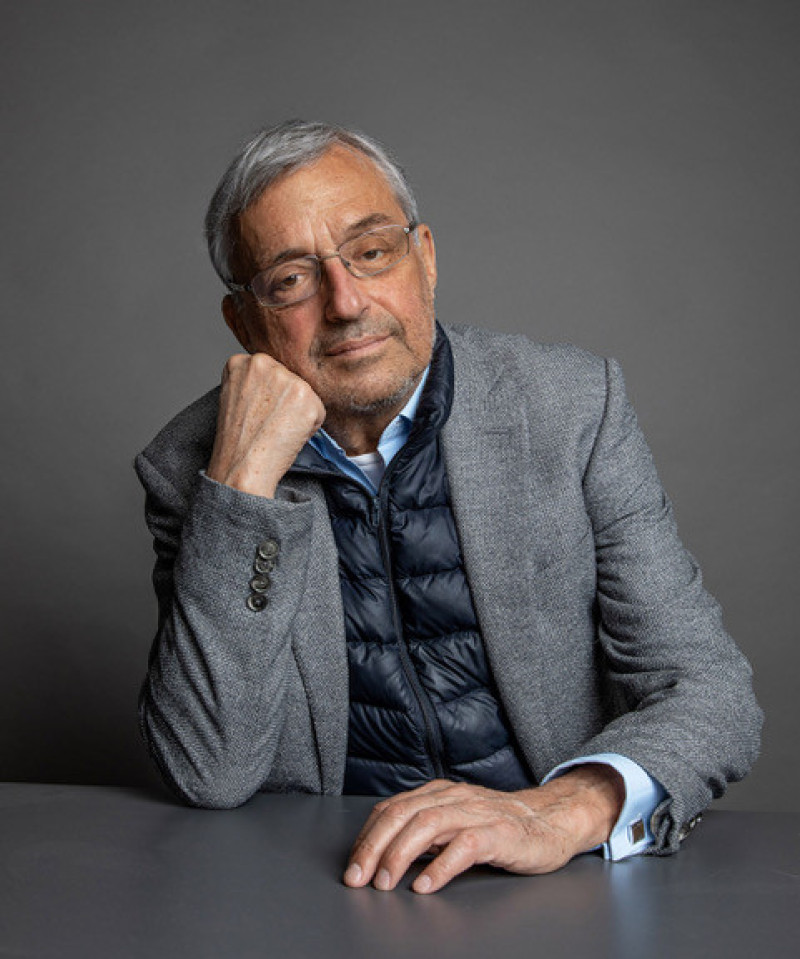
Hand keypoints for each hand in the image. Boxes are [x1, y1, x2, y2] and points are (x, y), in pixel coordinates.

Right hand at [207, 352, 325, 497]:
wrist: (242, 465)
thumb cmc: (237, 441)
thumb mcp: (234, 398)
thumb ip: (253, 382)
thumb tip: (277, 384)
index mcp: (243, 362)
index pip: (270, 371)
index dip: (266, 395)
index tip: (257, 411)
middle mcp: (264, 363)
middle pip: (289, 379)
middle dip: (284, 400)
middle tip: (268, 422)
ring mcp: (286, 378)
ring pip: (305, 395)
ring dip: (298, 413)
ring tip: (276, 428)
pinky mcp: (307, 396)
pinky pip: (318, 411)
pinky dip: (310, 427)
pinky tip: (289, 434)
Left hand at [343, 767, 623, 893]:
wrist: (551, 821)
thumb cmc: (499, 826)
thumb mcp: (454, 822)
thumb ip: (423, 831)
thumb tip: (382, 853)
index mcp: (438, 794)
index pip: (391, 808)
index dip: (367, 837)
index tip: (352, 866)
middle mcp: (453, 797)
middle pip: (403, 814)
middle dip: (375, 846)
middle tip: (358, 877)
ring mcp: (477, 813)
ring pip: (429, 823)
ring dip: (401, 854)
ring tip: (385, 882)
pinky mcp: (499, 833)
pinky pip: (465, 846)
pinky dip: (441, 866)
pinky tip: (425, 885)